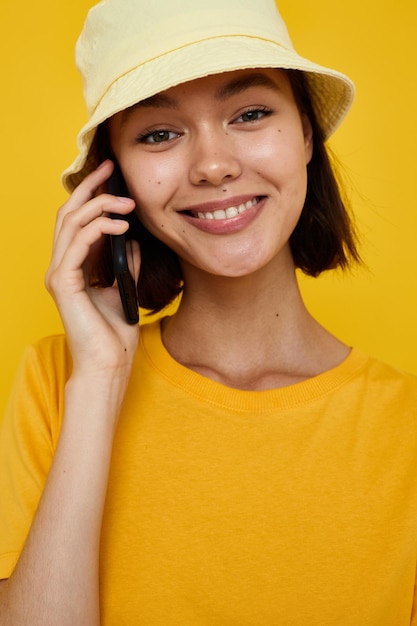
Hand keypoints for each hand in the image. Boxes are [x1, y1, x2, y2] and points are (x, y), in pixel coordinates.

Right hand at [45, 160, 139, 377]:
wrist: (110, 364)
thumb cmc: (114, 333)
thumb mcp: (124, 289)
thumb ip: (126, 264)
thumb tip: (134, 241)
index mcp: (73, 267)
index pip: (77, 221)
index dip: (91, 195)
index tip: (111, 176)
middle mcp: (61, 267)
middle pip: (68, 214)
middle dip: (90, 188)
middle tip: (111, 170)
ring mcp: (59, 274)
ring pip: (70, 224)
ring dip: (98, 207)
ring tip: (126, 203)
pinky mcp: (64, 283)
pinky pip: (77, 245)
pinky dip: (97, 229)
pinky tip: (120, 226)